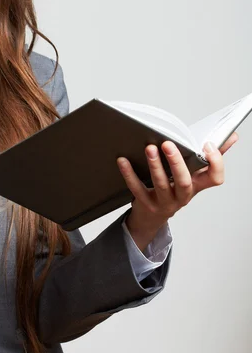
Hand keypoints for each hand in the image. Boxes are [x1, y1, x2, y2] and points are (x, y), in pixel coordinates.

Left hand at [116, 133, 238, 246]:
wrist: (152, 216)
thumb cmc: (173, 189)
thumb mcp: (192, 175)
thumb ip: (208, 156)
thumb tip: (230, 136)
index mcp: (196, 185)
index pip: (215, 178)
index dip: (215, 163)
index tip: (208, 145)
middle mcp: (183, 195)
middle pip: (185, 182)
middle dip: (177, 163)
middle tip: (168, 144)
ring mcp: (164, 202)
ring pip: (161, 185)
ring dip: (155, 166)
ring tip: (149, 148)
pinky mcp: (146, 203)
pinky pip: (137, 188)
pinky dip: (129, 174)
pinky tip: (123, 160)